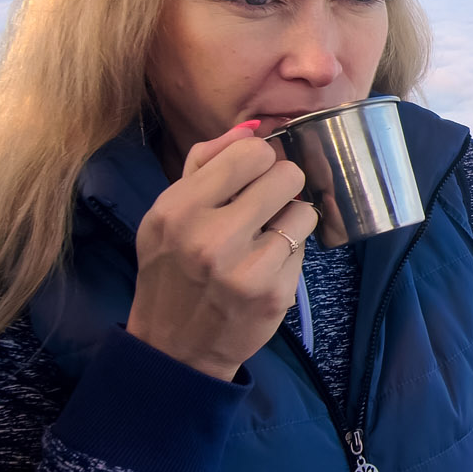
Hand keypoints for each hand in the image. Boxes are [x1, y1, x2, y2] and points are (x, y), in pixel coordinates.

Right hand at [127, 121, 318, 380]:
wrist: (175, 344)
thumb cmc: (172, 267)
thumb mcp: (168, 211)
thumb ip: (207, 162)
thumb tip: (252, 127)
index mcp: (180, 209)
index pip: (251, 152)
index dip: (257, 159)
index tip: (249, 175)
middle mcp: (212, 238)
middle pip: (286, 175)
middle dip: (279, 185)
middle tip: (262, 205)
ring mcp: (247, 269)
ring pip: (304, 211)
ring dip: (289, 220)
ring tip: (263, 237)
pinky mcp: (275, 294)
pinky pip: (304, 248)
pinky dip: (289, 252)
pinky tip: (264, 266)